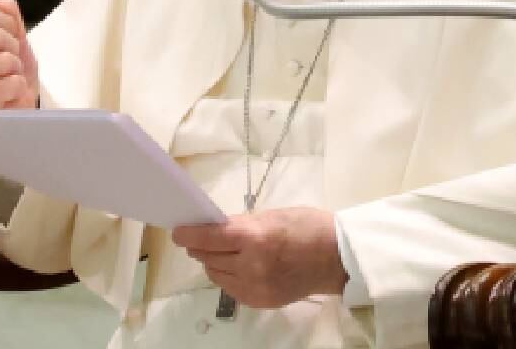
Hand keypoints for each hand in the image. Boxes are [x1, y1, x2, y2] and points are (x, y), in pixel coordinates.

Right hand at [0, 0, 39, 109]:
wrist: (13, 104)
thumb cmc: (8, 68)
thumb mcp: (13, 36)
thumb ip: (8, 15)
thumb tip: (3, 2)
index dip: (7, 22)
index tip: (8, 35)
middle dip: (13, 48)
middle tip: (8, 60)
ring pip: (5, 60)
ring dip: (15, 69)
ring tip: (6, 76)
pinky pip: (12, 83)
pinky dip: (18, 87)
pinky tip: (7, 93)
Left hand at [172, 207, 347, 308]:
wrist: (337, 259)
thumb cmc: (308, 227)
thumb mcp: (272, 216)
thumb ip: (242, 224)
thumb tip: (215, 229)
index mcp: (254, 238)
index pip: (208, 237)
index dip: (188, 233)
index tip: (178, 231)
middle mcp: (250, 265)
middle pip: (208, 257)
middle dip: (200, 246)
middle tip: (201, 238)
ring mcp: (254, 287)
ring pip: (216, 274)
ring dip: (213, 261)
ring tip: (223, 252)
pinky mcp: (259, 301)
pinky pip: (230, 288)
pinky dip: (228, 276)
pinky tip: (237, 266)